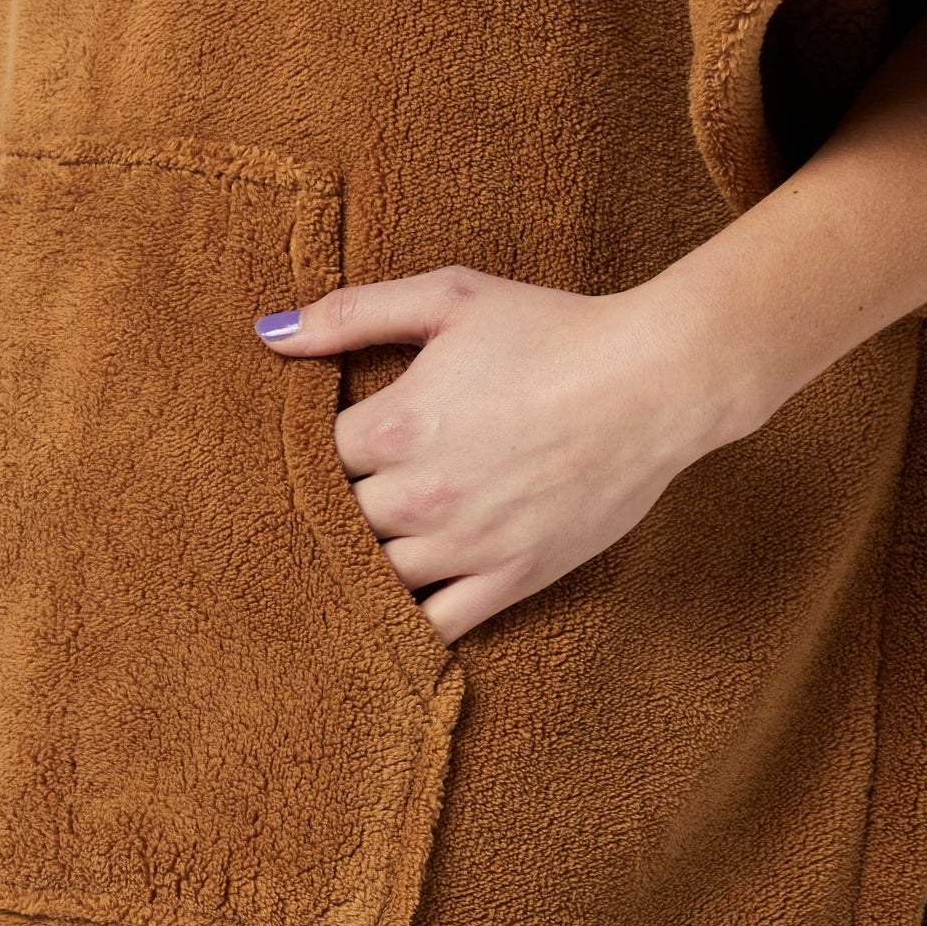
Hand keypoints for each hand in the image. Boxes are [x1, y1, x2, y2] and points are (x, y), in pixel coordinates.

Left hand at [255, 264, 761, 645]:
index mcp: (395, 424)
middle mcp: (419, 495)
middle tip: (349, 494)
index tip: (333, 444)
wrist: (658, 380)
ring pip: (374, 576)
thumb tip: (268, 334)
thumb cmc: (554, 330)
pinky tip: (394, 611)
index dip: (317, 451)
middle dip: (339, 505)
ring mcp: (464, 546)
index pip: (314, 458)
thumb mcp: (449, 299)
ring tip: (367, 546)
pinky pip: (434, 626)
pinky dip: (406, 623)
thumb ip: (352, 314)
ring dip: (365, 561)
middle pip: (338, 521)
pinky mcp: (510, 579)